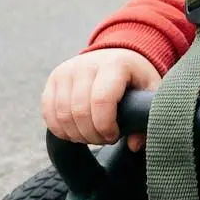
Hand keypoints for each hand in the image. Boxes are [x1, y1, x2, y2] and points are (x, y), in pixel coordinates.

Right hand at [41, 49, 160, 151]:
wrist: (116, 55)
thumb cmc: (135, 77)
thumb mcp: (150, 91)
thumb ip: (147, 117)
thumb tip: (134, 144)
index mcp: (114, 64)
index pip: (101, 101)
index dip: (106, 126)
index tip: (115, 135)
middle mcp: (86, 64)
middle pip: (79, 112)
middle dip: (92, 135)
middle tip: (105, 138)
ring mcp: (67, 70)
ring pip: (62, 115)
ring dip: (76, 134)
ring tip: (92, 135)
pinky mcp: (54, 79)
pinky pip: (49, 113)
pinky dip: (60, 130)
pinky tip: (77, 132)